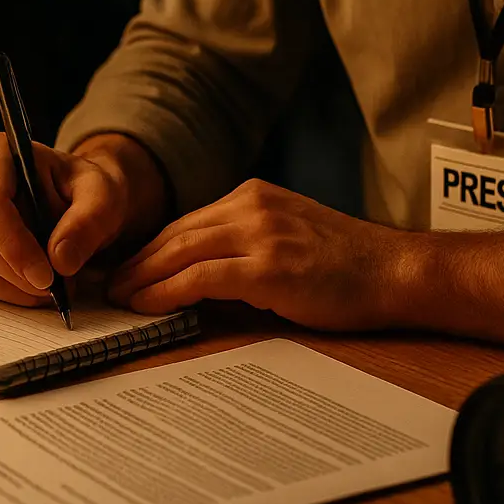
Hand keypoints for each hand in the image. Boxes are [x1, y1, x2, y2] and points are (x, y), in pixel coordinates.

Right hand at [0, 133, 168, 306]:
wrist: (75, 197)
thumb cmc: (85, 188)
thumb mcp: (102, 195)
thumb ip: (87, 222)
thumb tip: (60, 260)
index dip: (14, 244)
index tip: (47, 276)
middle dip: (22, 272)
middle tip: (63, 286)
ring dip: (20, 286)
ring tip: (58, 283)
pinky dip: (12, 292)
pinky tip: (38, 286)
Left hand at [107, 178, 503, 339]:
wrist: (399, 272)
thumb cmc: (352, 268)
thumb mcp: (291, 241)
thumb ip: (246, 250)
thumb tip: (197, 281)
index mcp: (256, 197)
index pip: (186, 222)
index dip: (149, 247)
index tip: (122, 268)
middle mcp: (253, 206)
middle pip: (174, 233)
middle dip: (134, 261)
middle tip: (104, 287)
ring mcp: (261, 233)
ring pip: (179, 251)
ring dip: (139, 277)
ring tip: (115, 300)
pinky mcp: (269, 266)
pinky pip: (200, 277)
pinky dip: (165, 291)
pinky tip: (145, 306)